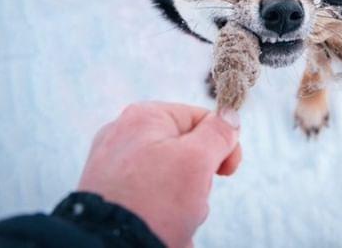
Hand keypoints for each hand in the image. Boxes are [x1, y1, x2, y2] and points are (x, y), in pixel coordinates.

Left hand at [78, 102, 240, 247]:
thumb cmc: (153, 202)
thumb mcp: (196, 161)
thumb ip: (217, 133)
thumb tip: (230, 115)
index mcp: (144, 117)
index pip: (202, 119)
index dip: (222, 144)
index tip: (227, 172)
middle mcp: (124, 136)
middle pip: (187, 151)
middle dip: (199, 180)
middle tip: (192, 200)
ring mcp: (114, 166)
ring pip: (171, 178)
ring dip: (184, 203)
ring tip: (174, 221)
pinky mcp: (111, 193)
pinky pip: (151, 197)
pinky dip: (163, 214)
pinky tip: (161, 227)